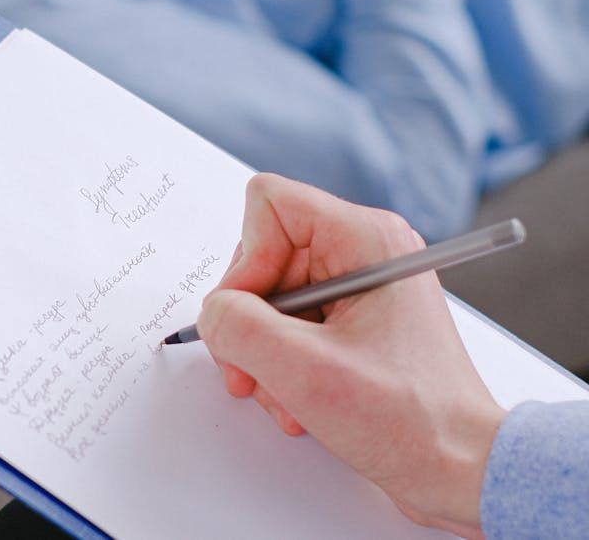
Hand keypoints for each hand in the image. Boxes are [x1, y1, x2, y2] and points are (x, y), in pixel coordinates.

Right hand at [197, 174, 504, 538]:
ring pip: (267, 298)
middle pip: (261, 257)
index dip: (246, 260)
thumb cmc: (410, 419)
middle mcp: (363, 252)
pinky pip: (286, 326)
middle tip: (254, 370)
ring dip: (262, 354)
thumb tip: (213, 313)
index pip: (269, 204)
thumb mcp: (303, 370)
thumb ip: (238, 326)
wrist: (459, 469)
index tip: (255, 317)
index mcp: (366, 238)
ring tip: (285, 396)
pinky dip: (280, 365)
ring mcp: (357, 288)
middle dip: (248, 320)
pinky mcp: (352, 322)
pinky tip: (297, 400)